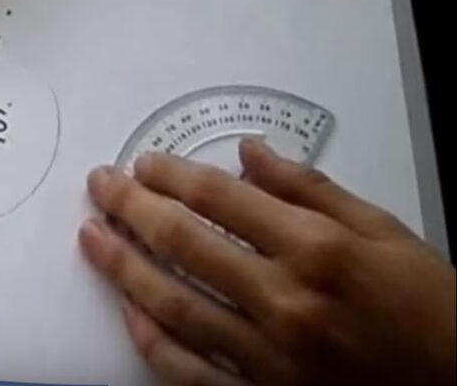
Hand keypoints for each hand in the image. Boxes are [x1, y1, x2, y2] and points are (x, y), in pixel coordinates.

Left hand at [79, 139, 455, 384]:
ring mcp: (269, 354)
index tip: (145, 165)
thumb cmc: (430, 310)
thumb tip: (251, 153)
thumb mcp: (383, 232)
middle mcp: (286, 301)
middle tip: (101, 187)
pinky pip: (189, 370)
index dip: (172, 176)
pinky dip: (152, 341)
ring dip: (124, 267)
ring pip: (174, 304)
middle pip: (184, 242)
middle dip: (132, 207)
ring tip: (93, 237)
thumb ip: (310, 190)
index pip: (220, 199)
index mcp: (318, 251)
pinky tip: (128, 312)